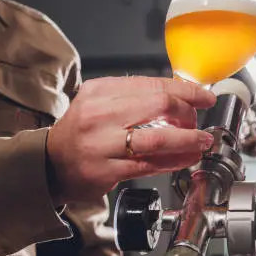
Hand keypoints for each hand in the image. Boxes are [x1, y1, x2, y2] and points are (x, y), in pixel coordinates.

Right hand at [46, 76, 215, 204]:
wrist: (51, 163)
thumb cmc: (83, 130)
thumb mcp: (101, 100)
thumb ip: (137, 96)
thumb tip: (182, 95)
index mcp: (100, 90)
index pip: (155, 84)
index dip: (187, 91)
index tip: (205, 97)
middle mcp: (100, 114)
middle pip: (161, 105)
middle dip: (188, 113)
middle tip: (197, 121)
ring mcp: (102, 144)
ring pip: (159, 138)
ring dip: (188, 139)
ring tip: (202, 141)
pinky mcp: (106, 171)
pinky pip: (150, 165)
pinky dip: (175, 161)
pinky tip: (187, 157)